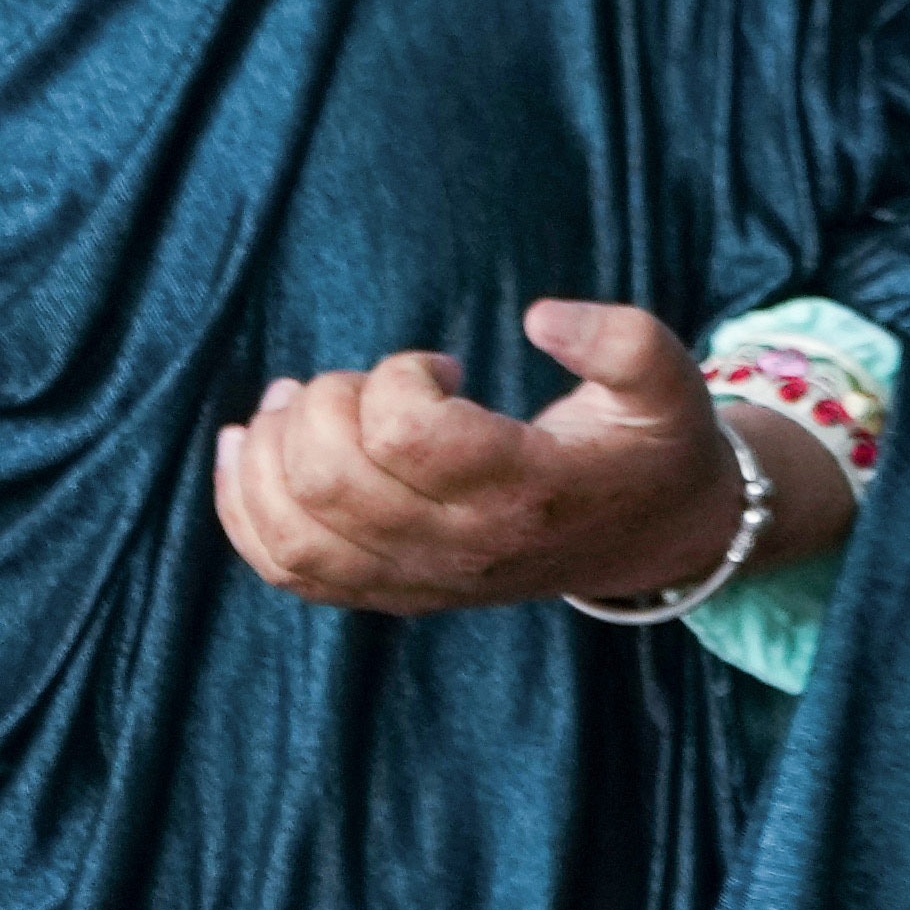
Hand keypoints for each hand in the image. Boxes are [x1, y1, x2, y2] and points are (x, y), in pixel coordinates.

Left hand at [209, 300, 811, 617]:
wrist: (656, 538)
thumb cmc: (651, 445)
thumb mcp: (667, 379)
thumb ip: (619, 337)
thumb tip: (538, 317)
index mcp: (526, 490)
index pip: (408, 436)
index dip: (399, 377)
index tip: (439, 364)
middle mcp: (465, 547)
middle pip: (332, 481)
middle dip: (322, 405)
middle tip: (363, 381)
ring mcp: (422, 579)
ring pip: (295, 532)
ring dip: (268, 453)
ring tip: (292, 402)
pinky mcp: (391, 592)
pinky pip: (287, 568)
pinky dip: (242, 511)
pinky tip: (244, 450)